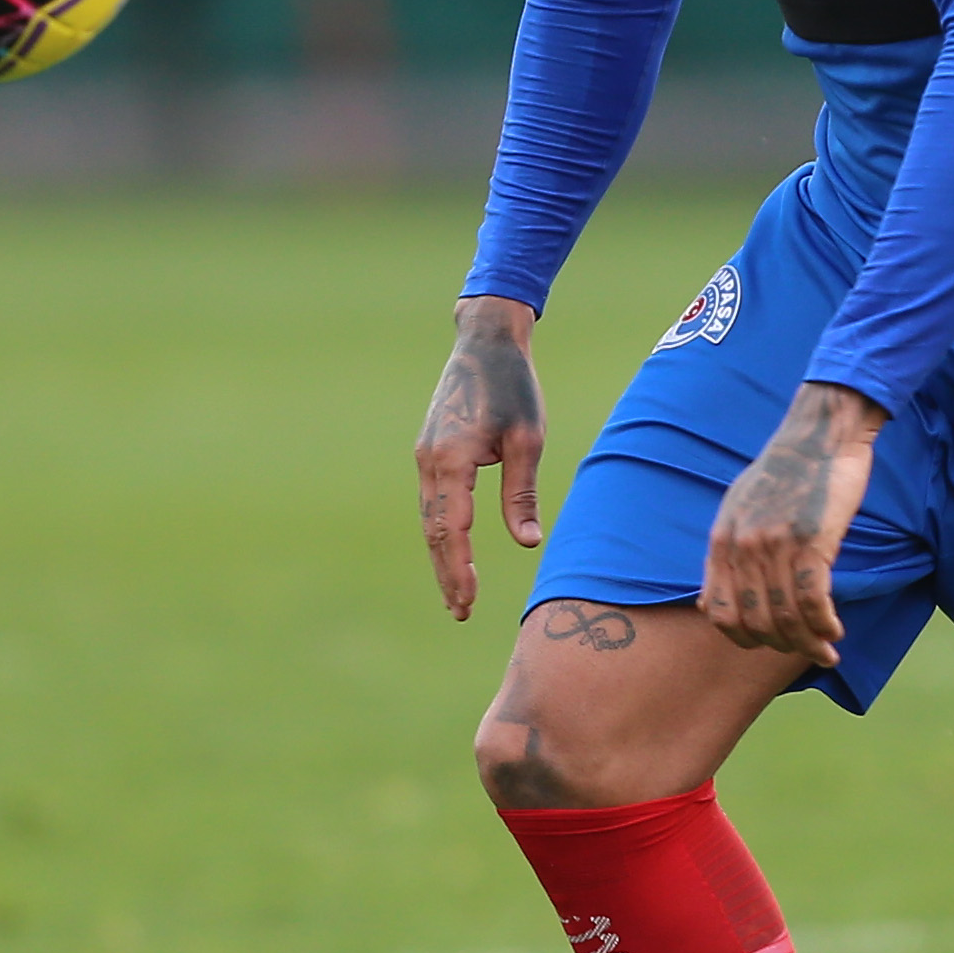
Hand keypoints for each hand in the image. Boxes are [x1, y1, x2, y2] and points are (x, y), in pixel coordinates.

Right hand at [416, 297, 544, 621]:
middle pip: (435, 532)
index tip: (469, 602)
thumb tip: (527, 542)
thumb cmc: (514, 387)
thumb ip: (521, 492)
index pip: (454, 530)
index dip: (460, 570)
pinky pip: (431, 501)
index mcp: (453, 460)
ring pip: (429, 519)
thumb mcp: (528, 439)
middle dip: (446, 574)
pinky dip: (440, 531)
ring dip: (442, 557)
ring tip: (456, 593)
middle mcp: (430, 462)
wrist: (485, 340)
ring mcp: (425, 455)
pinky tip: (452, 550)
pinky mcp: (430, 450)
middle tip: (461, 612)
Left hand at [700, 382, 883, 665]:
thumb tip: (708, 599)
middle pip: (755, 621)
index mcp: (722, 540)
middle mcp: (743, 546)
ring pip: (787, 616)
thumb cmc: (785, 471)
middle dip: (780, 645)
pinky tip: (835, 630)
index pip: (718, 612)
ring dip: (808, 643)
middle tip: (804, 651)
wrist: (819, 434)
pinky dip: (824, 624)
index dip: (741, 637)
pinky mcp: (811, 540)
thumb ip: (726, 551)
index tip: (766, 642)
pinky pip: (814, 600)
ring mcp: (776, 544)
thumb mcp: (737, 507)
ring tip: (827, 650)